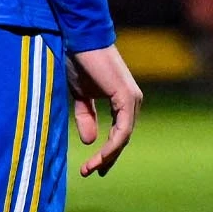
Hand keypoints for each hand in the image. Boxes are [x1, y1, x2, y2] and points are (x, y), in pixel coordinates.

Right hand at [66, 45, 141, 176]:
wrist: (80, 38)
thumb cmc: (80, 61)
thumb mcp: (80, 95)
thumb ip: (86, 116)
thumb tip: (89, 142)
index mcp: (123, 100)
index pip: (119, 132)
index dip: (106, 151)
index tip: (92, 167)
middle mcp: (132, 101)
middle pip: (123, 138)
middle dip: (107, 158)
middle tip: (92, 173)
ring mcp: (132, 99)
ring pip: (124, 137)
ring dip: (108, 156)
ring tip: (91, 169)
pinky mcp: (127, 97)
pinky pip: (122, 130)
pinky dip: (111, 146)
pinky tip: (99, 156)